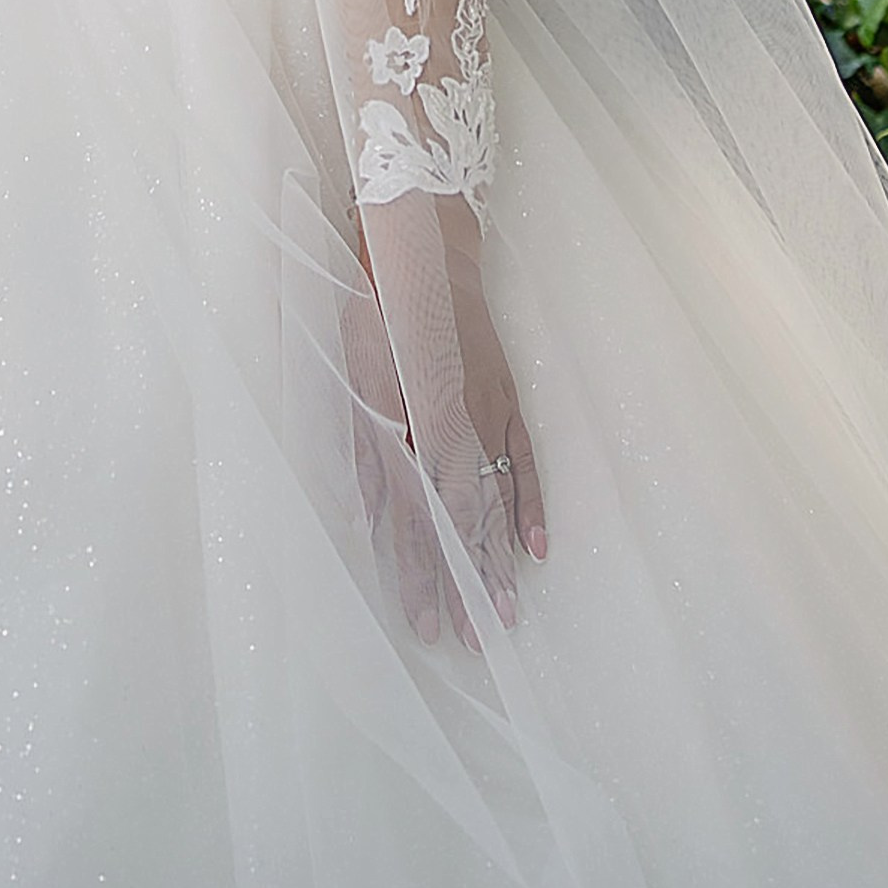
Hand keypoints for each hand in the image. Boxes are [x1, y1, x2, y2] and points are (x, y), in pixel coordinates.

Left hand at [344, 207, 544, 647]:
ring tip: (504, 613)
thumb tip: (362, 508)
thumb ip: (360, 441)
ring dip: (498, 556)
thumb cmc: (377, 306)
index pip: (415, 511)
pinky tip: (536, 547)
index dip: (421, 570)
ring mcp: (487, 409)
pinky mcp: (507, 396)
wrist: (429, 247)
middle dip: (462, 580)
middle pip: (459, 516)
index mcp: (407, 417)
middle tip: (468, 640)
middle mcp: (453, 421)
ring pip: (495, 496)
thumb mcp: (351, 367)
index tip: (425, 620)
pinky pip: (525, 458)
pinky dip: (531, 502)